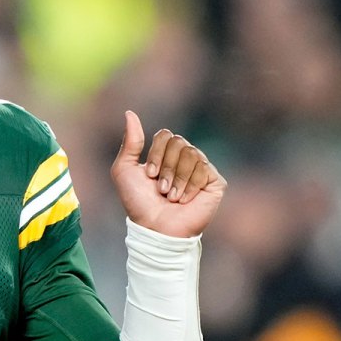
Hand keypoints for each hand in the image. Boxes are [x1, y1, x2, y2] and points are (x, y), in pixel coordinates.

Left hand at [110, 110, 226, 237]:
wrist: (155, 227)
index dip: (156, 154)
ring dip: (176, 179)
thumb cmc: (138, 201)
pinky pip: (204, 170)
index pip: (166, 135)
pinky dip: (190, 186)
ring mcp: (202, 169)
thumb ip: (130, 142)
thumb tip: (130, 113)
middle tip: (161, 189)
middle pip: (179, 142)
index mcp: (166, 153)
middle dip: (166, 167)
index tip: (149, 176)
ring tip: (171, 196)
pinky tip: (184, 200)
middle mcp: (185, 158)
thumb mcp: (124, 169)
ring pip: (192, 154)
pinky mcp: (215, 182)